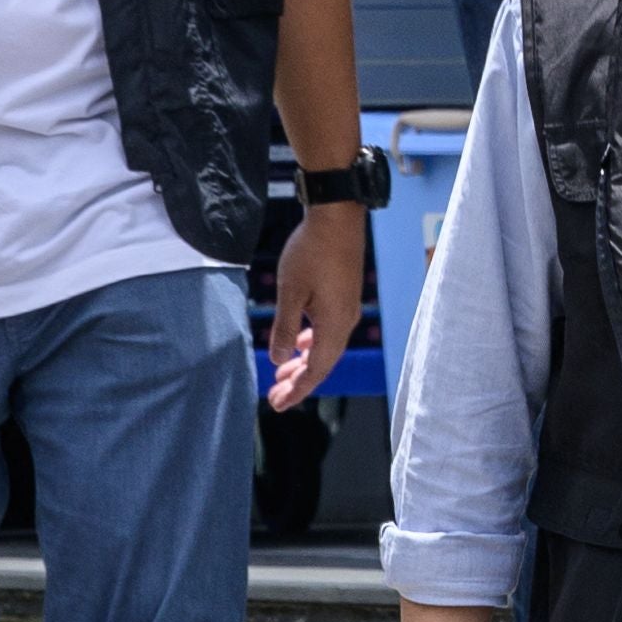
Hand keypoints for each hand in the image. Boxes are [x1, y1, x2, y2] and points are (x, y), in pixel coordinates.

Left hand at [267, 202, 366, 411]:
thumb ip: (284, 328)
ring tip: (282, 373)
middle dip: (299, 381)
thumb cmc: (311, 252)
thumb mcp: (290, 292)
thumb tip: (279, 358)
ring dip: (304, 362)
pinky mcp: (344, 297)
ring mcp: (346, 309)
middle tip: (275, 396)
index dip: (297, 390)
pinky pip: (328, 331)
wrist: (337, 218)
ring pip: (325, 347)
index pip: (316, 369)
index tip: (278, 404)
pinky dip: (311, 343)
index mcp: (334, 325)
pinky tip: (299, 342)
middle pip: (322, 363)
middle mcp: (345, 321)